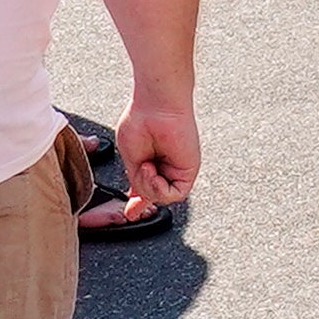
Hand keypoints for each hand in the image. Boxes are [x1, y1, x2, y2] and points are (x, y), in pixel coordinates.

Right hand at [105, 98, 202, 213]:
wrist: (156, 106)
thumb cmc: (141, 121)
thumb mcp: (131, 158)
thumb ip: (137, 181)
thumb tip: (136, 198)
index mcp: (149, 162)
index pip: (146, 189)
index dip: (138, 203)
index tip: (130, 212)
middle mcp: (164, 166)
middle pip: (154, 195)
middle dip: (144, 195)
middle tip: (140, 172)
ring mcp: (176, 169)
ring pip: (163, 197)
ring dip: (149, 187)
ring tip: (145, 167)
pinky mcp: (189, 170)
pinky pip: (175, 194)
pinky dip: (160, 189)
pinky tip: (153, 173)